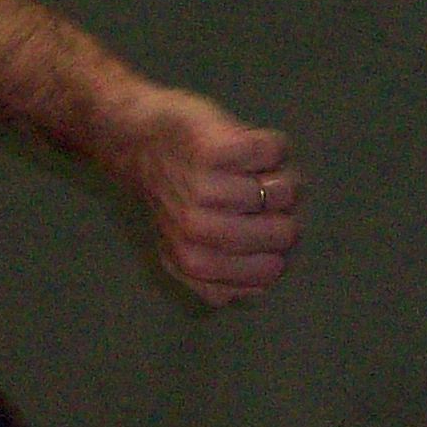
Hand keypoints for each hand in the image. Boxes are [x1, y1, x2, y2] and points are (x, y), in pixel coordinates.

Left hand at [99, 88, 304, 305]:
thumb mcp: (184, 253)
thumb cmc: (175, 196)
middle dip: (286, 214)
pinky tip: (248, 149)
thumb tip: (262, 287)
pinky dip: (271, 146)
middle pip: (286, 232)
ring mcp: (205, 189)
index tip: (264, 227)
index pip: (272, 270)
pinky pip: (275, 152)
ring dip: (280, 175)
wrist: (140, 139)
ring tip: (255, 170)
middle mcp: (198, 229)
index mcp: (195, 262)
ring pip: (285, 191)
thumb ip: (220, 283)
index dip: (280, 249)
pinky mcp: (215, 149)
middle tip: (263, 196)